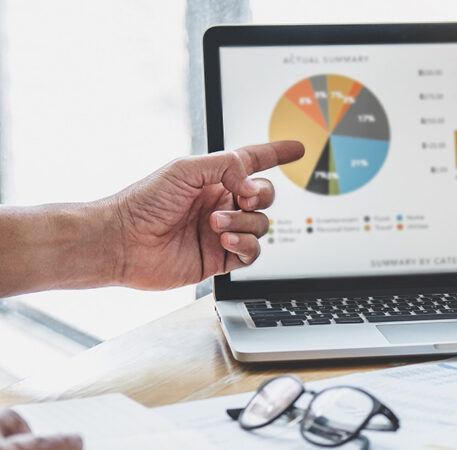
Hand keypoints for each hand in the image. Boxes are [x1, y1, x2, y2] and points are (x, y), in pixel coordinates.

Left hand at [109, 141, 303, 289]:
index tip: (298, 149)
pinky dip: (245, 246)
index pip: (252, 162)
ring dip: (244, 223)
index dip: (276, 153)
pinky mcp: (220, 258)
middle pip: (264, 196)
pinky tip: (224, 242)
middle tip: (242, 198)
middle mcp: (221, 203)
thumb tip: (253, 184)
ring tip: (216, 225)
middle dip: (260, 196)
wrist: (123, 242)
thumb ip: (227, 166)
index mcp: (213, 178)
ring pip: (261, 225)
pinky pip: (252, 253)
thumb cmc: (144, 202)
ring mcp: (222, 231)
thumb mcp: (186, 169)